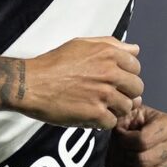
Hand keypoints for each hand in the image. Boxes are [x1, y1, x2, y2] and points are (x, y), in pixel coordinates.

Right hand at [22, 36, 143, 129]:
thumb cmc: (53, 63)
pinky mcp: (96, 114)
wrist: (30, 83)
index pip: (136, 67)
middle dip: (126, 93)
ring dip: (115, 109)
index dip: (126, 75)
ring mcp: (104, 94)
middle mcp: (110, 73)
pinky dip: (103, 122)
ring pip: (127, 107)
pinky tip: (91, 116)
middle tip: (109, 96)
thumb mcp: (81, 44)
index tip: (114, 80)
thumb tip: (135, 49)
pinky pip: (112, 122)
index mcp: (108, 53)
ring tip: (99, 107)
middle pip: (136, 89)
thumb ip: (111, 45)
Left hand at [105, 103, 166, 166]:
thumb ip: (127, 107)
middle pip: (145, 160)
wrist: (117, 143)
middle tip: (118, 151)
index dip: (124, 141)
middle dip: (124, 158)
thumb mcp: (120, 114)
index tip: (119, 134)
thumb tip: (136, 100)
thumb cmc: (119, 126)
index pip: (142, 141)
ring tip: (124, 163)